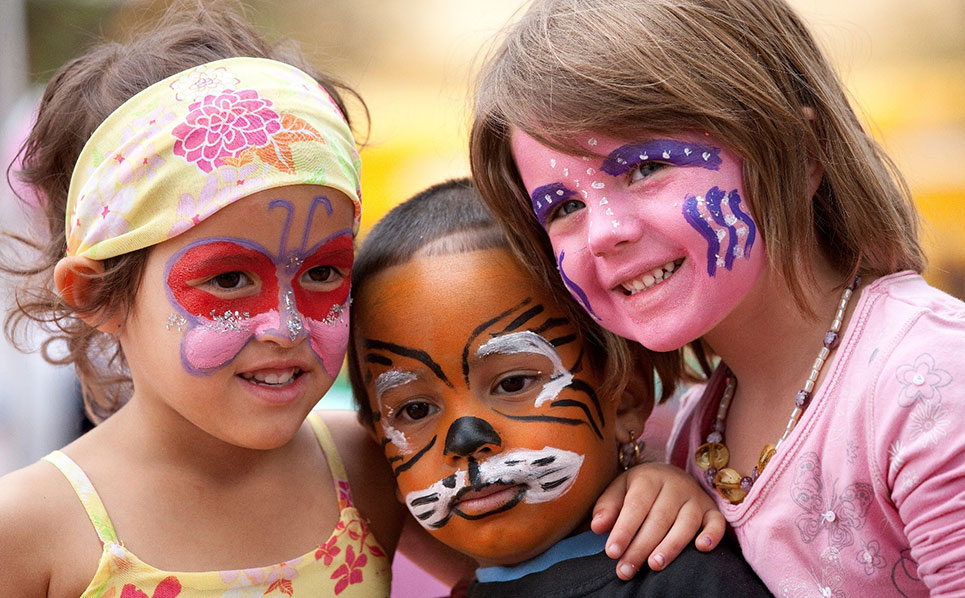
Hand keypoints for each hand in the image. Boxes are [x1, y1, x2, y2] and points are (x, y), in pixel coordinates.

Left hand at [591, 462, 724, 579]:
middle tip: (626, 570)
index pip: (635, 506)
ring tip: (654, 565)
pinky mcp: (712, 510)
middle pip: (658, 519)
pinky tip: (702, 548)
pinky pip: (716, 522)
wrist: (669, 475)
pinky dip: (712, 535)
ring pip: (686, 523)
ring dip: (671, 545)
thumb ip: (607, 507)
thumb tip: (597, 526)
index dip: (623, 530)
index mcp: (649, 478)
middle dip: (641, 547)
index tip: (612, 552)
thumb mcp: (619, 490)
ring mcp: (695, 498)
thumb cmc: (639, 489)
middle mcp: (675, 485)